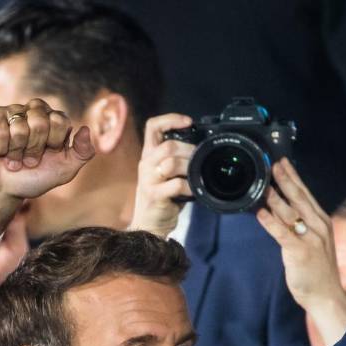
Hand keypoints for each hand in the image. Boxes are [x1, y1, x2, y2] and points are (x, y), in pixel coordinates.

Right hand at [0, 99, 94, 249]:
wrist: (3, 190)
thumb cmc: (34, 178)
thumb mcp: (65, 171)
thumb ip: (82, 153)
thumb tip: (86, 129)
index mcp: (55, 120)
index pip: (60, 121)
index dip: (53, 143)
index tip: (48, 154)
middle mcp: (34, 111)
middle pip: (40, 122)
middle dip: (34, 149)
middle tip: (29, 160)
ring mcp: (13, 112)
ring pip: (19, 127)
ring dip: (16, 152)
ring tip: (13, 159)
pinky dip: (0, 147)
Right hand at [129, 114, 194, 237]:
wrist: (149, 226)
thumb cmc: (162, 200)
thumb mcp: (166, 175)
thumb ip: (176, 160)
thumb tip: (200, 150)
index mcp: (149, 156)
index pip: (153, 126)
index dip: (170, 119)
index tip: (188, 122)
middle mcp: (146, 165)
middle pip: (168, 145)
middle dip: (189, 150)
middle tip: (199, 159)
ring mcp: (148, 180)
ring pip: (171, 162)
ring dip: (189, 167)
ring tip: (196, 175)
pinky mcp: (154, 195)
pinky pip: (176, 184)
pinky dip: (189, 187)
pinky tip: (193, 191)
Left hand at [256, 160, 345, 311]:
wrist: (327, 295)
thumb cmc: (318, 270)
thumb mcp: (314, 242)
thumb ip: (301, 226)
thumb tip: (281, 210)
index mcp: (322, 222)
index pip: (306, 194)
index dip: (294, 177)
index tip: (283, 162)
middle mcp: (318, 227)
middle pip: (299, 197)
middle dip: (285, 179)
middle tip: (273, 165)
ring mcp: (310, 239)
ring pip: (290, 212)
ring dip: (275, 198)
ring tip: (263, 186)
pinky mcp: (300, 252)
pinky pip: (282, 233)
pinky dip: (270, 222)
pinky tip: (260, 213)